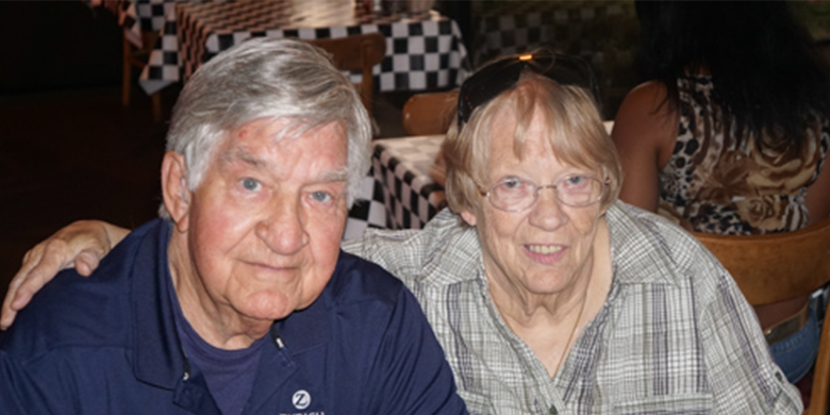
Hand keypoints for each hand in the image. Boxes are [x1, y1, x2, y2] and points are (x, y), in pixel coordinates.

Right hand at [1, 220, 128, 329]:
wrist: (87, 230)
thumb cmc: (94, 242)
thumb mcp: (97, 248)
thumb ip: (92, 258)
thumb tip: (85, 269)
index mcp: (56, 250)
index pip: (39, 273)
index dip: (27, 290)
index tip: (17, 305)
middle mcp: (40, 253)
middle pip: (21, 279)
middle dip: (11, 301)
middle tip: (5, 323)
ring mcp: (34, 257)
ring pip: (18, 280)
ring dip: (9, 300)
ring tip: (5, 322)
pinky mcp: (32, 261)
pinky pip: (21, 278)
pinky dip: (15, 293)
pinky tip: (13, 309)